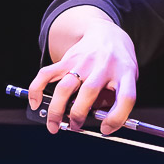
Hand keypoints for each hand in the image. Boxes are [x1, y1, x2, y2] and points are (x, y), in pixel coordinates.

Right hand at [27, 10, 137, 135]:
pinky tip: (36, 103)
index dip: (116, 118)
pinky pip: (47, 74)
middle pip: (89, 92)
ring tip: (55, 125)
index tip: (105, 129)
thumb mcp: (127, 78)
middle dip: (78, 115)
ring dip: (57, 110)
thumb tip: (94, 120)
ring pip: (65, 87)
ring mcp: (84, 62)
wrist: (106, 33)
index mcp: (125, 73)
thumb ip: (115, 99)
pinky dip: (37, 90)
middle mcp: (104, 66)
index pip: (126, 98)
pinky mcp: (67, 59)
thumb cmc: (118, 63)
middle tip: (75, 126)